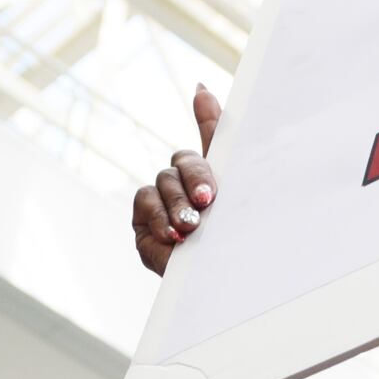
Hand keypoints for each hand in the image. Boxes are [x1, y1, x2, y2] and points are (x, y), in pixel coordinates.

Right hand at [133, 85, 222, 275]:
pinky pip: (145, 205)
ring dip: (178, 204)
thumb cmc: (228, 244)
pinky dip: (159, 217)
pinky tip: (175, 234)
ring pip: (163, 182)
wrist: (217, 291)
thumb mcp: (234, 195)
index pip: (208, 137)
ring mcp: (161, 204)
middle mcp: (182, 185)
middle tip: (208, 200)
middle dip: (196, 178)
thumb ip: (216, 141)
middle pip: (183, 162)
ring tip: (192, 226)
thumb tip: (199, 87)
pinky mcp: (144, 226)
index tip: (204, 93)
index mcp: (211, 176)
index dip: (206, 114)